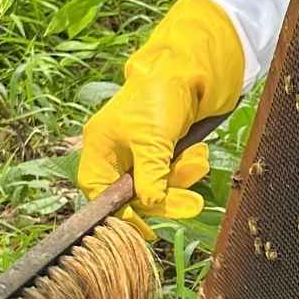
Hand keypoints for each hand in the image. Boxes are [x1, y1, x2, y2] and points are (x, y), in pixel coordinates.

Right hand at [77, 0, 243, 235]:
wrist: (190, 69)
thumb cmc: (160, 97)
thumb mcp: (153, 141)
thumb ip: (149, 177)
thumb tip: (150, 205)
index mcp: (100, 145)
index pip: (100, 191)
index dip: (120, 214)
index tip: (145, 230)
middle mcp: (115, 150)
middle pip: (133, 192)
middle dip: (165, 196)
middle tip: (193, 205)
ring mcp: (138, 148)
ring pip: (156, 182)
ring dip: (180, 178)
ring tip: (198, 163)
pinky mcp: (160, 146)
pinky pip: (170, 169)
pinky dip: (185, 167)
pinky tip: (198, 156)